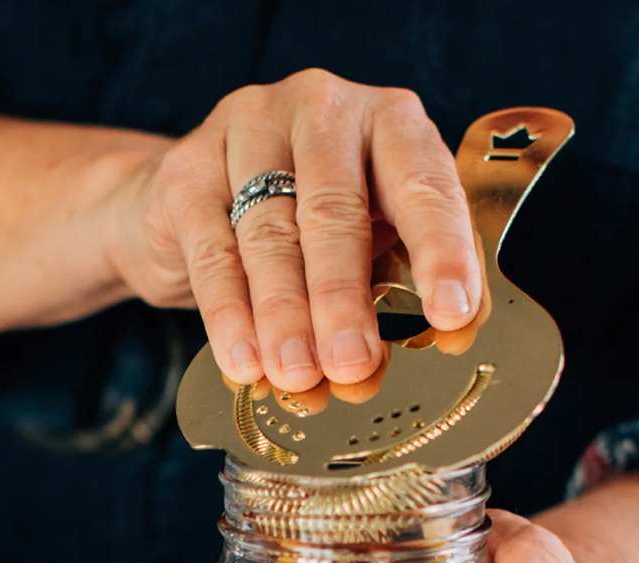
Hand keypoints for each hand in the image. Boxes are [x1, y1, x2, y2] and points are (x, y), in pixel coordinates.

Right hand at [106, 69, 481, 390]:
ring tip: (298, 377)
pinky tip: (244, 362)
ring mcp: (249, 129)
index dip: (442, 253)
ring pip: (270, 234)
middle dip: (345, 299)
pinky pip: (213, 252)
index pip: (425, 185)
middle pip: (336, 211)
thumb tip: (446, 339)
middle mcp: (322, 110)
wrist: (195, 203)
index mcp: (391, 123)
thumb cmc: (309, 226)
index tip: (451, 316)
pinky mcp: (186, 169)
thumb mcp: (376, 242)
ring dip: (285, 316)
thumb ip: (409, 283)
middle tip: (352, 365)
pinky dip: (229, 315)